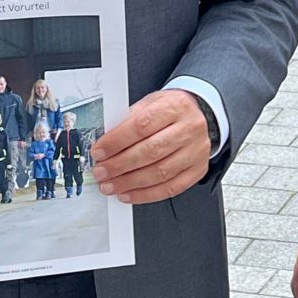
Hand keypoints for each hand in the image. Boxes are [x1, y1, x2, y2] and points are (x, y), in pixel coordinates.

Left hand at [91, 90, 211, 204]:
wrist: (197, 114)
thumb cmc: (169, 110)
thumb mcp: (148, 103)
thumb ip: (127, 121)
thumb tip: (105, 144)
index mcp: (175, 106)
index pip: (141, 125)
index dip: (116, 141)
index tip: (99, 152)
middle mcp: (189, 128)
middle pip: (151, 151)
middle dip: (120, 165)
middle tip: (102, 172)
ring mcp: (196, 151)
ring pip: (160, 173)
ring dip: (130, 183)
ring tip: (111, 185)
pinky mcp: (198, 170)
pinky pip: (170, 188)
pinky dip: (146, 194)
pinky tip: (129, 193)